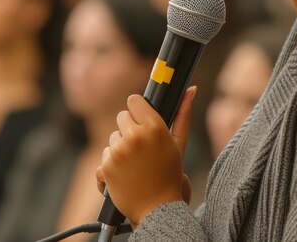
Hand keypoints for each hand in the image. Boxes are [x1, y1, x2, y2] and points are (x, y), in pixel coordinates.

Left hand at [96, 86, 196, 226]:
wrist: (157, 208)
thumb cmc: (170, 172)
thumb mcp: (179, 141)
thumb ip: (183, 112)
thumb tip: (191, 88)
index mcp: (154, 126)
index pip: (133, 101)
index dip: (137, 109)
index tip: (140, 117)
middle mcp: (135, 135)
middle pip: (122, 116)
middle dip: (129, 128)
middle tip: (140, 145)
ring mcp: (119, 151)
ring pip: (112, 136)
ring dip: (120, 146)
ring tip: (134, 162)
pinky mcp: (106, 166)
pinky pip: (105, 154)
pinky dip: (112, 163)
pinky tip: (125, 172)